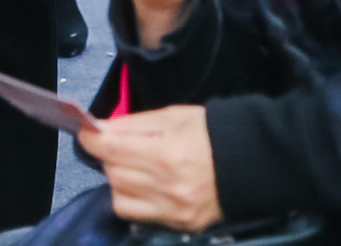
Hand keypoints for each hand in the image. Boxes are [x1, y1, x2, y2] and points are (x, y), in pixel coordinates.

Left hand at [77, 105, 221, 232]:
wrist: (254, 164)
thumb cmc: (213, 132)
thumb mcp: (174, 116)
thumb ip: (135, 123)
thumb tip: (102, 128)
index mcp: (166, 153)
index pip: (111, 148)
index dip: (92, 138)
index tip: (87, 132)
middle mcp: (166, 186)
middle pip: (113, 173)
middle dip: (109, 156)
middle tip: (118, 146)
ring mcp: (172, 210)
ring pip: (119, 198)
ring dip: (117, 180)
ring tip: (131, 167)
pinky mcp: (179, 224)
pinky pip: (137, 215)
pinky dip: (132, 200)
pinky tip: (142, 186)